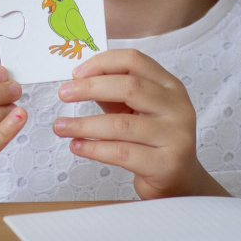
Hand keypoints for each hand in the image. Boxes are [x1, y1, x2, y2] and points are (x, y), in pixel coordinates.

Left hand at [52, 49, 226, 198]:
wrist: (179, 179)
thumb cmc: (151, 140)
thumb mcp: (136, 110)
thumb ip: (113, 92)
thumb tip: (77, 80)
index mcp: (170, 86)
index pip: (134, 61)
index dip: (102, 63)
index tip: (75, 73)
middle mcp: (177, 107)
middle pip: (129, 87)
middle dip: (90, 89)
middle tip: (63, 94)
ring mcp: (175, 136)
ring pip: (121, 124)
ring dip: (84, 124)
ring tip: (60, 126)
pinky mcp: (166, 164)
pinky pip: (122, 153)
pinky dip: (94, 148)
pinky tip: (77, 146)